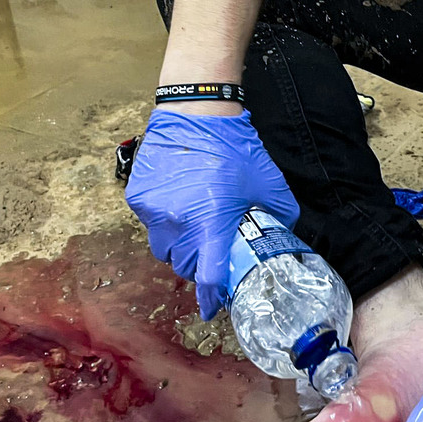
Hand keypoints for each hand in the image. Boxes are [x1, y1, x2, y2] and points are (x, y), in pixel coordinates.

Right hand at [125, 108, 298, 319]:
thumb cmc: (235, 149)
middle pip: (183, 265)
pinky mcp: (139, 198)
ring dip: (179, 247)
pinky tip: (180, 204)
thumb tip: (283, 239)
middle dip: (198, 264)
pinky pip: (151, 224)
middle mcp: (178, 221)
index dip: (211, 297)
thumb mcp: (269, 185)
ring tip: (195, 227)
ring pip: (164, 248)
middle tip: (211, 249)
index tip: (213, 308)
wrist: (196, 112)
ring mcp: (154, 210)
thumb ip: (278, 217)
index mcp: (211, 221)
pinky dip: (164, 223)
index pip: (207, 275)